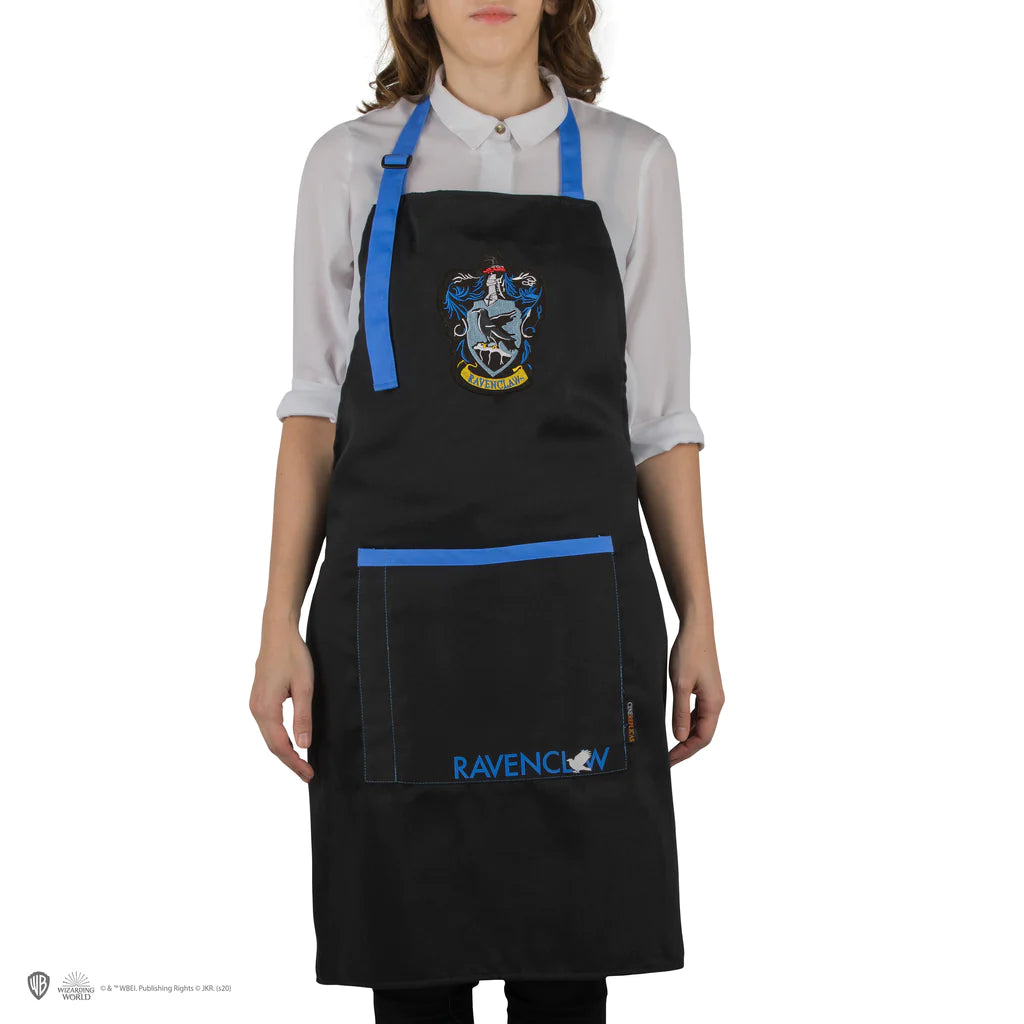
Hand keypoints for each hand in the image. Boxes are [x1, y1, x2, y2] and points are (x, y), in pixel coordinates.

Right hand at [249, 621, 314, 781]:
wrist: (277, 632)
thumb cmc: (292, 655)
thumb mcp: (304, 686)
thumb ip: (303, 717)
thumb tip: (304, 745)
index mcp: (266, 709)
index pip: (280, 745)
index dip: (294, 763)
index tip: (309, 774)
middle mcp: (256, 709)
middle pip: (272, 745)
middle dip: (290, 761)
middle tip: (308, 774)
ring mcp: (255, 704)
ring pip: (269, 736)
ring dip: (284, 751)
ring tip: (301, 763)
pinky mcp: (259, 699)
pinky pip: (268, 726)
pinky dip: (279, 738)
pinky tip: (291, 742)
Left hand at [668, 618, 723, 764]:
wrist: (696, 628)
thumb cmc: (690, 652)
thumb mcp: (681, 684)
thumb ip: (681, 712)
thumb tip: (680, 737)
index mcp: (714, 703)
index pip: (703, 738)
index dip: (686, 752)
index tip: (670, 760)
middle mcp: (716, 702)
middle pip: (703, 734)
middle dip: (686, 748)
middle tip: (667, 758)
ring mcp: (711, 695)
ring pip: (700, 724)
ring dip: (686, 736)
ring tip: (669, 746)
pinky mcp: (704, 688)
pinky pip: (697, 712)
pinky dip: (687, 722)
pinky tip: (676, 725)